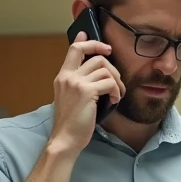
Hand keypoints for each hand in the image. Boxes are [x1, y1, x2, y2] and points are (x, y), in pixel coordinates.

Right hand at [47, 31, 125, 155]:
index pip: (75, 49)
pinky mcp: (86, 91)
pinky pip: (109, 82)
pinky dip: (116, 91)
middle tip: (117, 81)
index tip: (105, 46)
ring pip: (105, 69)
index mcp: (63, 76)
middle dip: (112, 67)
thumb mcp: (71, 97)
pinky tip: (114, 100)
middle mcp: (68, 76)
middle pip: (96, 57)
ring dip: (116, 81)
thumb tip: (95, 72)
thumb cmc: (71, 122)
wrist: (65, 139)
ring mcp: (76, 83)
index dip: (91, 42)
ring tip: (116, 94)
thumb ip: (79, 82)